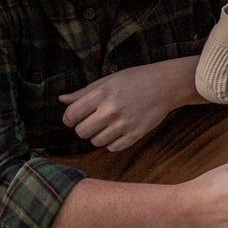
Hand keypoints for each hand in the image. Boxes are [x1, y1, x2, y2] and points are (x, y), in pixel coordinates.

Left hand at [59, 59, 190, 149]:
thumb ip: (83, 92)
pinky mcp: (135, 134)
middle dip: (83, 128)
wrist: (166, 85)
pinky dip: (112, 142)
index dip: (69, 119)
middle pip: (81, 132)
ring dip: (98, 135)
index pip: (71, 115)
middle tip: (92, 121)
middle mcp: (110, 110)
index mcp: (101, 94)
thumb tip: (61, 99)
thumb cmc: (135, 79)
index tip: (74, 118)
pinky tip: (118, 131)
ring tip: (107, 125)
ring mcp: (124, 124)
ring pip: (96, 142)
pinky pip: (112, 148)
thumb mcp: (108, 80)